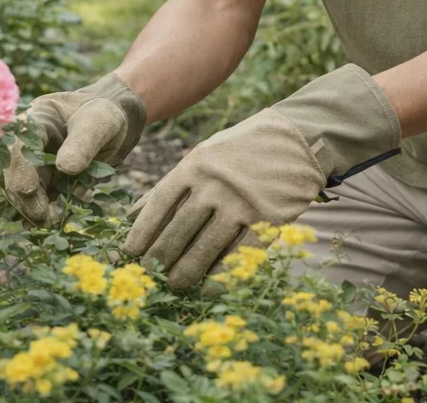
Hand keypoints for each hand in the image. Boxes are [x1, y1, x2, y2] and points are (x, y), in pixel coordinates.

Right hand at [4, 72, 145, 224]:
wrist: (109, 124)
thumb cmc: (102, 115)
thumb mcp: (98, 123)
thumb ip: (83, 142)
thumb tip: (65, 167)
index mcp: (34, 121)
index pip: (18, 147)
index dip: (21, 170)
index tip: (29, 191)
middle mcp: (24, 145)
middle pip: (14, 175)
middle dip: (27, 199)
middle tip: (47, 218)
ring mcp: (30, 165)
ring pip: (21, 193)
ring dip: (33, 211)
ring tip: (54, 222)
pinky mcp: (40, 182)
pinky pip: (36, 202)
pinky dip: (44, 213)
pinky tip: (57, 220)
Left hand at [123, 64, 400, 288]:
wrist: (296, 138)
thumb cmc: (242, 150)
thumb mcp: (204, 155)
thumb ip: (173, 184)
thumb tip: (132, 214)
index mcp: (196, 164)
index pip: (160, 203)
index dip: (143, 231)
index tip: (130, 253)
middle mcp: (214, 183)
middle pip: (178, 229)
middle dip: (160, 256)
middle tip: (150, 275)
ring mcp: (240, 202)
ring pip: (204, 246)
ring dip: (185, 271)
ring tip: (174, 283)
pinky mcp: (266, 219)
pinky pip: (238, 254)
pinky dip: (221, 276)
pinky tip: (208, 289)